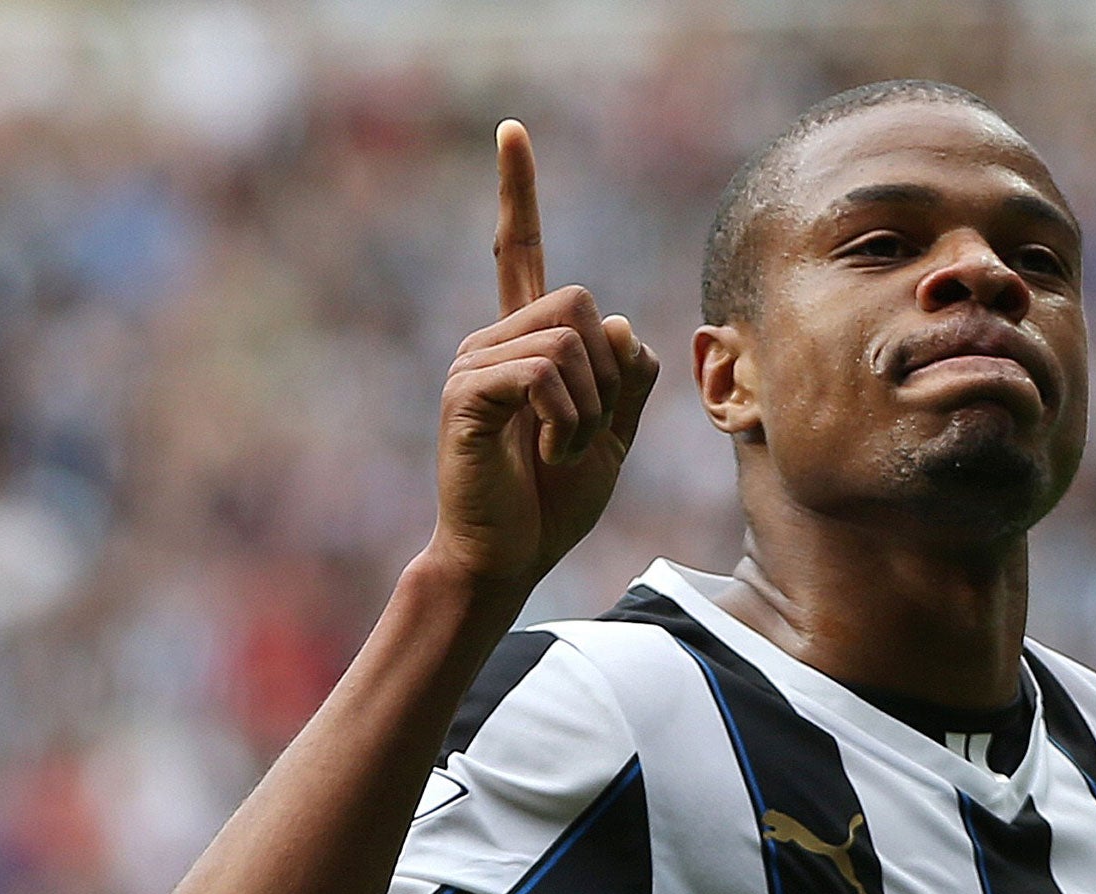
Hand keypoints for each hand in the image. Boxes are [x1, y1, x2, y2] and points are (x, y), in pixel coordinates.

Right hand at [424, 121, 659, 590]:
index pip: (519, 254)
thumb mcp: (612, 437)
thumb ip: (626, 379)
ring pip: (568, 340)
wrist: (506, 559)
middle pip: (580, 303)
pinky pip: (543, 374)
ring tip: (560, 453)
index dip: (517, 195)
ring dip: (589, 409)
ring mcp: (474, 365)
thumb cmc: (552, 504)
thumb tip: (615, 323)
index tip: (512, 132)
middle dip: (607, 377)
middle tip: (584, 434)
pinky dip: (566, 422)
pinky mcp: (468, 396)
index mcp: (525, 344)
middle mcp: (492, 340)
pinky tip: (546, 455)